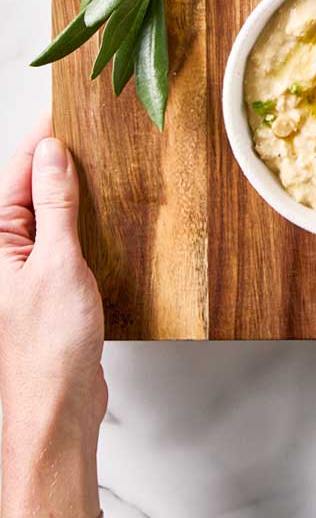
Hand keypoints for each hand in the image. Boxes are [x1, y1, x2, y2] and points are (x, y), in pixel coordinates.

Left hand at [0, 118, 105, 517]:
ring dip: (72, 189)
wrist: (58, 409)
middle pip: (30, 191)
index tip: (66, 109)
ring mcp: (25, 271)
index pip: (17, 176)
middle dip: (56, 159)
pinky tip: (104, 209)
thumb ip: (55, 206)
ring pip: (48, 214)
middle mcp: (4, 254)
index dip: (41, 141)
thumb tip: (52, 154)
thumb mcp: (57, 263)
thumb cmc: (48, 346)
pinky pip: (63, 238)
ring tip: (102, 158)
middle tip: (89, 126)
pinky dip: (82, 219)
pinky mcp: (50, 287)